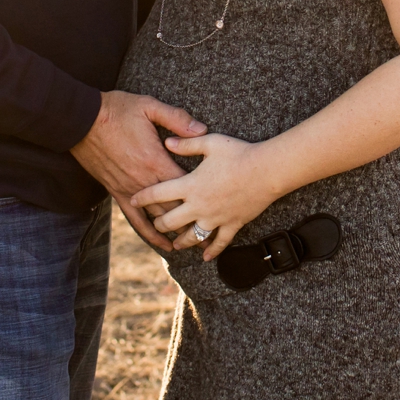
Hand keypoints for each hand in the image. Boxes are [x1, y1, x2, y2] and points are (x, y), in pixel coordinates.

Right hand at [72, 90, 205, 251]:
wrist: (80, 121)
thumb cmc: (116, 111)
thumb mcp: (149, 107)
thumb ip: (177, 119)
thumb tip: (202, 129)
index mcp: (155, 160)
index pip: (185, 184)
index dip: (204, 192)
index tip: (221, 199)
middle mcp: (143, 180)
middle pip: (175, 206)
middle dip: (195, 219)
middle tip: (216, 231)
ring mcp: (129, 189)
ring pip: (158, 217)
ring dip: (177, 230)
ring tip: (197, 244)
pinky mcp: (117, 193)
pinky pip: (135, 219)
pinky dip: (150, 233)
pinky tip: (163, 244)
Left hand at [130, 133, 281, 259]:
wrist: (267, 170)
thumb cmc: (239, 153)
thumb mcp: (210, 143)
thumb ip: (187, 144)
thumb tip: (167, 142)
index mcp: (190, 185)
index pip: (159, 193)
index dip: (143, 197)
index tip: (133, 200)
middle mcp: (199, 205)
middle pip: (171, 221)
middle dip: (159, 223)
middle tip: (155, 222)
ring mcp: (215, 218)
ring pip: (192, 237)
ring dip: (180, 241)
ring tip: (174, 244)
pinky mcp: (232, 224)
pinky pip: (220, 242)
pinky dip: (212, 252)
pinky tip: (206, 257)